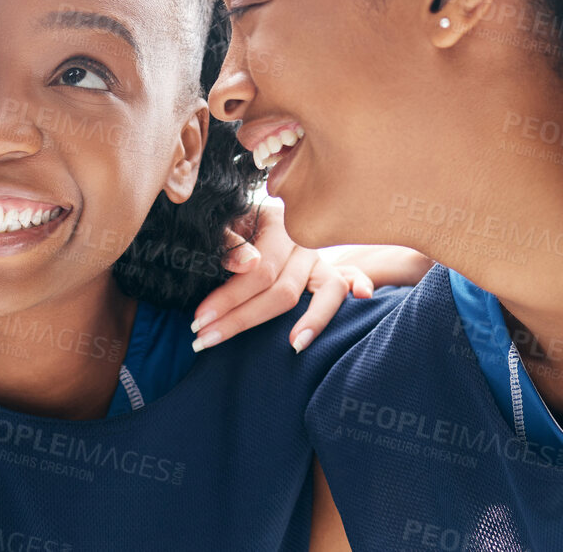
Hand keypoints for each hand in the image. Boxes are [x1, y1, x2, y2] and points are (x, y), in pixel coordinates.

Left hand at [190, 206, 422, 354]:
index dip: (228, 299)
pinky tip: (363, 297)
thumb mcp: (226, 224)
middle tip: (206, 340)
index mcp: (276, 224)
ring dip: (313, 321)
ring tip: (294, 346)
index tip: (199, 323)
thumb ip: (229, 241)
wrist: (258, 215)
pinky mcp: (333, 271)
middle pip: (284, 290)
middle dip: (243, 319)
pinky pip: (352, 279)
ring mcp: (321, 257)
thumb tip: (242, 266)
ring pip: (327, 291)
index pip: (258, 271)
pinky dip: (362, 284)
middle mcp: (303, 242)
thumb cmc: (237, 224)